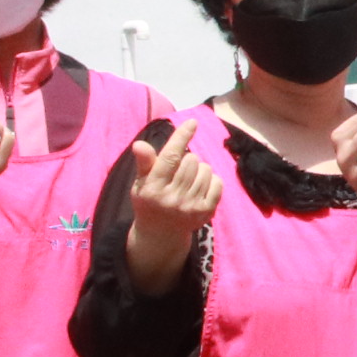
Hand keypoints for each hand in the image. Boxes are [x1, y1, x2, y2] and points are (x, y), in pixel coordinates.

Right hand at [124, 118, 221, 285]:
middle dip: (186, 159)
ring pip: (205, 169)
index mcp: (153, 188)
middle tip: (178, 171)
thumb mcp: (141, 182)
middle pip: (190, 160)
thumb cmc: (150, 200)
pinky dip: (211, 180)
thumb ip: (144, 163)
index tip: (193, 122)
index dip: (182, 137)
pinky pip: (217, 182)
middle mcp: (172, 198)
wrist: (160, 233)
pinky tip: (199, 187)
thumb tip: (139, 144)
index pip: (170, 157)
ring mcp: (190, 207)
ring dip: (199, 169)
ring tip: (187, 180)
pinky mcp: (206, 212)